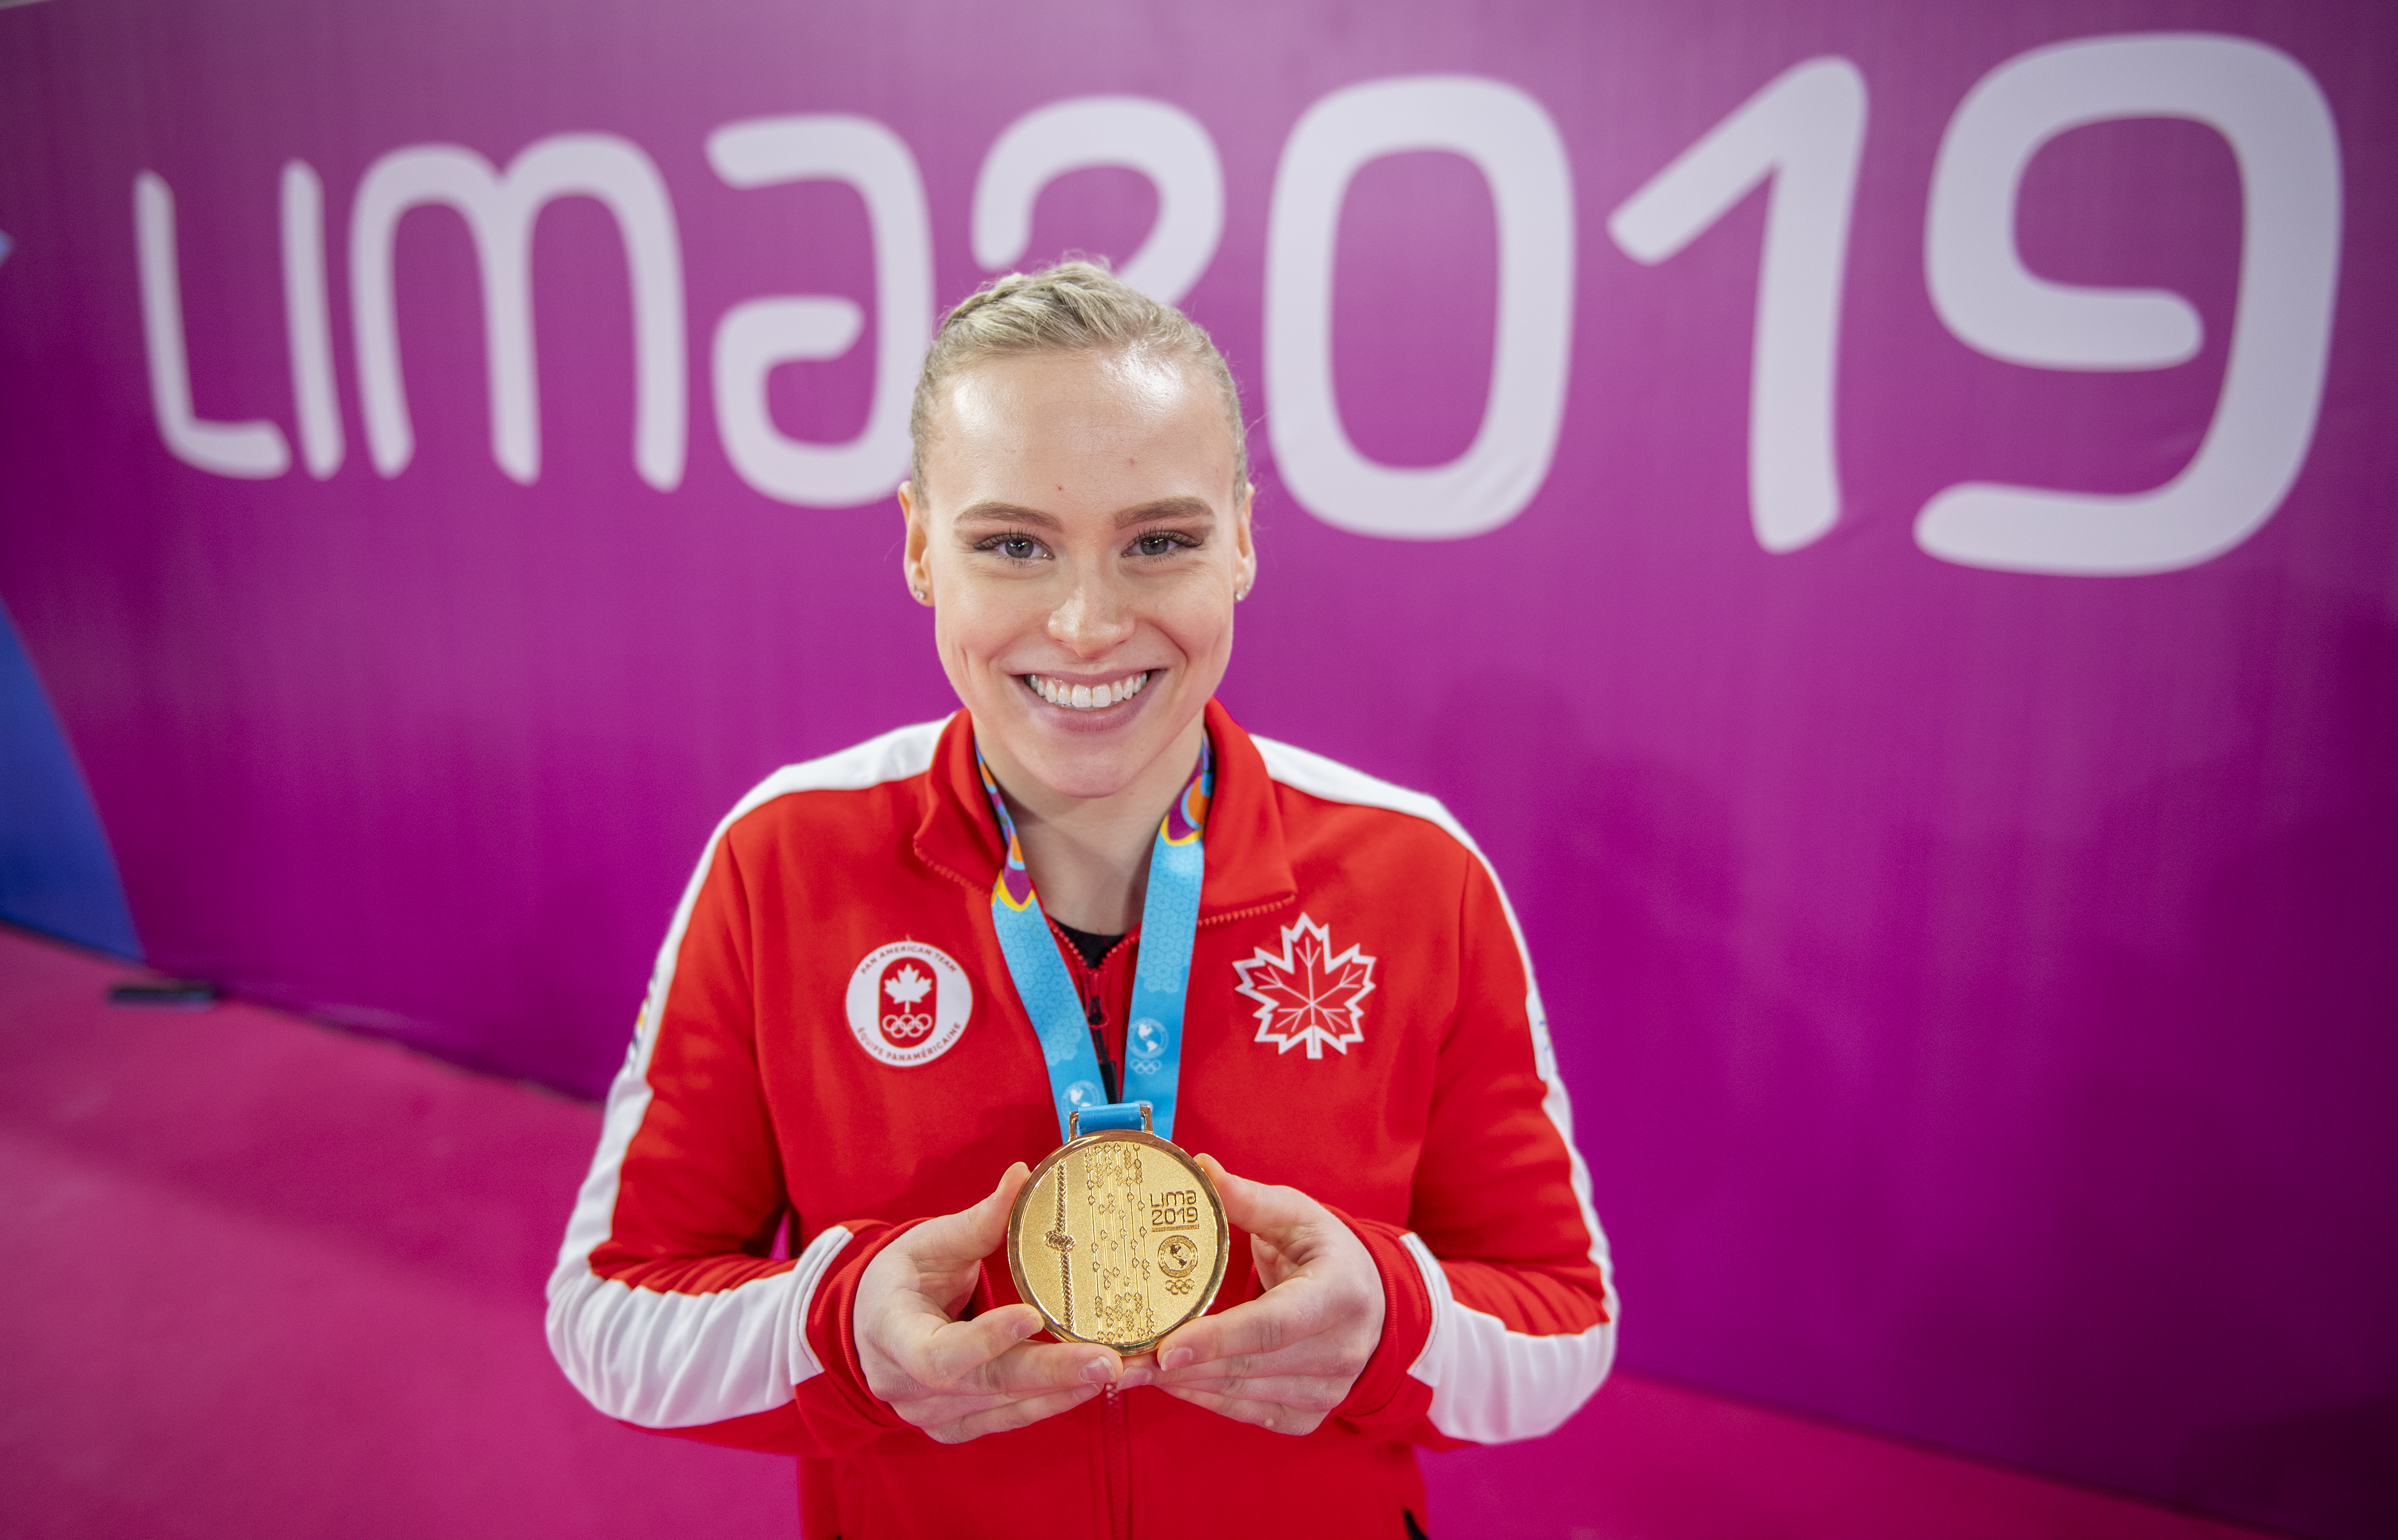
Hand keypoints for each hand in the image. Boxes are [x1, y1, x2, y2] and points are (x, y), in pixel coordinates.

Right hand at [855, 1163, 1126, 1442]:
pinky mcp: (955, 1426)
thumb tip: (1021, 1175)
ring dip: (1061, 1391)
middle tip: (1108, 1361)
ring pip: (1003, 1408)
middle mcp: (907, 1386)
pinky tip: (1088, 1384)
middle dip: (1050, 1373)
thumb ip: (978, 1220)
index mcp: (892, 1334)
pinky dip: (1049, 1403)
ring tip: (1115, 1369)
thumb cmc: (901, 1276)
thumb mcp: (930, 1241)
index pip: (937, 1353)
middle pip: (986, 1385)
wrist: (870, 1324)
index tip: (1031, 1316)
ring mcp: (931, 1414)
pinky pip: (1007, 1420)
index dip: (985, 1339)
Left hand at [1145, 1155, 1385, 1434]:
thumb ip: (1249, 1199)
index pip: (1272, 1324)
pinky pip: (1247, 1414)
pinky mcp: (1307, 1416)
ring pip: (1242, 1394)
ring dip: (1184, 1385)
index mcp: (1338, 1295)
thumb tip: (1202, 1166)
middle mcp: (1339, 1351)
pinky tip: (1170, 1382)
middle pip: (1248, 1366)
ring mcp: (1327, 1391)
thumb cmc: (1327, 1252)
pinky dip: (1205, 1398)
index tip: (1165, 1348)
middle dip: (1181, 1367)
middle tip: (1122, 1361)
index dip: (1218, 1338)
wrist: (1374, 1303)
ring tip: (1131, 1371)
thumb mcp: (1297, 1216)